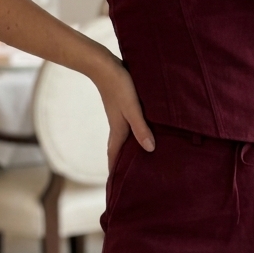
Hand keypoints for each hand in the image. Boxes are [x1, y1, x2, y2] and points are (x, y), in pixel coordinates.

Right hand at [92, 50, 153, 171]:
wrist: (103, 64)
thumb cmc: (119, 86)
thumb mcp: (132, 108)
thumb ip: (141, 128)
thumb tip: (150, 150)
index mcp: (118, 130)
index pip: (114, 156)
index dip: (113, 172)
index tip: (114, 188)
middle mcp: (118, 127)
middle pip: (119, 151)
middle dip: (122, 165)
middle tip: (130, 180)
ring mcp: (120, 117)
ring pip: (124, 139)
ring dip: (129, 151)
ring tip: (140, 161)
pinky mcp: (123, 108)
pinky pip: (129, 128)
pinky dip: (135, 136)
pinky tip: (143, 134)